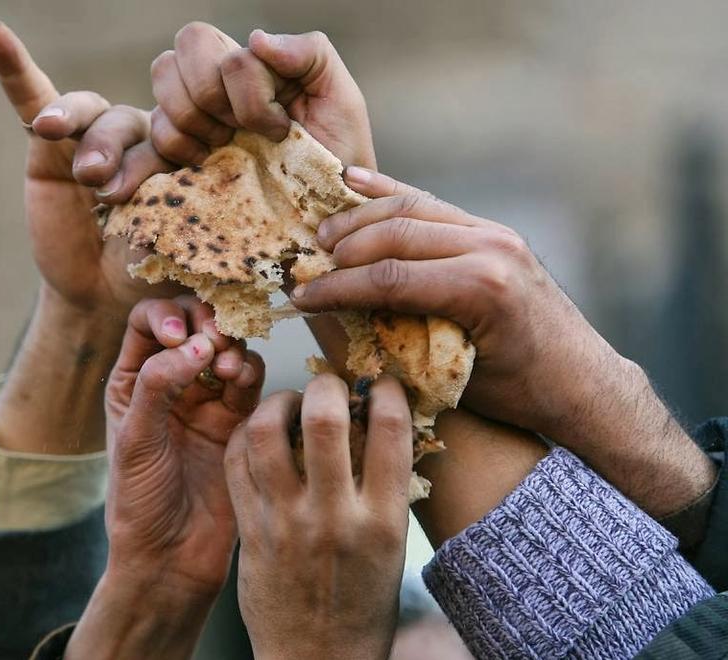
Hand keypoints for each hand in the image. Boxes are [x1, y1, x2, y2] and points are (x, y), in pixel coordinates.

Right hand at [0, 21, 172, 316]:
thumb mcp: (178, 243)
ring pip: (93, 114)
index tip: (172, 182)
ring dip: (83, 131)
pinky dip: (14, 69)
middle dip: (121, 156)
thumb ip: (183, 208)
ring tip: (80, 169)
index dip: (176, 150)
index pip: (185, 131)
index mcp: (188, 150)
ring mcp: (96, 134)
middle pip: (134, 122)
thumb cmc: (153, 270)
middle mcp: (144, 133)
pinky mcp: (50, 142)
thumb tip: (191, 184)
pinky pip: (33, 97)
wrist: (106, 295)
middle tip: (110, 195)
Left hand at [103, 296, 263, 595]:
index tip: (179, 336)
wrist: (173, 555)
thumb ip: (159, 386)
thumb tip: (196, 346)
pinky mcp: (238, 420)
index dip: (166, 315)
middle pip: (193, 324)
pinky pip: (249, 381)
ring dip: (230, 348)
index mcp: (133, 380)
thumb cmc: (140, 502)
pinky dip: (249, 372)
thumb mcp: (136, 439)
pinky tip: (241, 383)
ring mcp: (207, 399)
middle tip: (214, 340)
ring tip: (227, 370)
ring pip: (226, 348)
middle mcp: (170, 382)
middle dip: (205, 322)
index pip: (147, 320)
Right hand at [150, 22, 375, 168]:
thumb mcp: (341, 98)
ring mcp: (193, 116)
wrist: (327, 212)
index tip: (280, 127)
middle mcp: (217, 81)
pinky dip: (177, 149)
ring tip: (226, 149)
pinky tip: (206, 165)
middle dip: (213, 98)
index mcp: (251, 62)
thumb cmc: (338, 155)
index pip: (214, 42)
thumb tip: (255, 39)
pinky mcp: (179, 154)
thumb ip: (309, 52)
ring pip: (162, 86)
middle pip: (179, 53)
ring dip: (196, 123)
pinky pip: (153, 137)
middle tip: (243, 133)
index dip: (245, 90)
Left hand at [225, 374, 412, 659]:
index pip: (392, 429)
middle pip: (325, 420)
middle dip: (326, 385)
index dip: (387, 391)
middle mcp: (334, 517)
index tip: (380, 384)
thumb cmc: (362, 604)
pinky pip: (237, 464)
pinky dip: (246, 435)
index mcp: (383, 520)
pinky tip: (259, 432)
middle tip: (327, 385)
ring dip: (277, 402)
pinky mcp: (250, 532)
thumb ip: (384, 489)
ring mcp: (286, 523)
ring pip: (266, 433)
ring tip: (288, 403)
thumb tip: (379, 425)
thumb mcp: (391, 548)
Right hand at [291, 167, 715, 517]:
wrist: (583, 381)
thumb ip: (401, 342)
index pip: (389, 278)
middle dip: (343, 248)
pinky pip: (433, 206)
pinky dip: (392, 194)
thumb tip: (339, 322)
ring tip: (323, 234)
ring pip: (411, 208)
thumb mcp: (455, 379)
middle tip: (306, 265)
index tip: (300, 297)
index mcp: (482, 288)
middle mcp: (490, 248)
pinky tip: (356, 183)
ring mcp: (495, 233)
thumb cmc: (521, 394)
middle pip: (395, 233)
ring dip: (361, 218)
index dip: (337, 288)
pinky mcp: (494, 231)